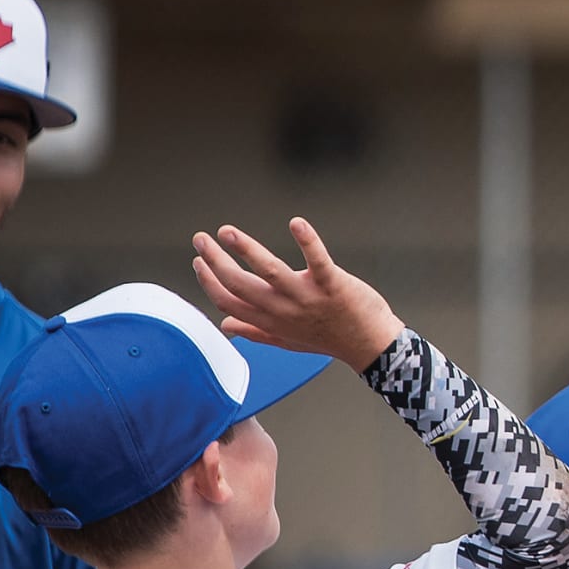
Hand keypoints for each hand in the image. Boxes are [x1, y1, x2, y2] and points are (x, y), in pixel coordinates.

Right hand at [192, 218, 403, 367]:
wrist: (370, 345)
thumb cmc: (329, 339)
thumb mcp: (287, 340)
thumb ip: (255, 332)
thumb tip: (226, 326)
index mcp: (270, 321)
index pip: (228, 302)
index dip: (209, 282)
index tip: (199, 261)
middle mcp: (284, 310)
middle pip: (239, 285)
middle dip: (215, 260)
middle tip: (201, 238)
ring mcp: (307, 297)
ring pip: (269, 270)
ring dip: (245, 248)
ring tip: (227, 232)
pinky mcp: (332, 285)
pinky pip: (317, 260)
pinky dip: (307, 240)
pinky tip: (296, 223)